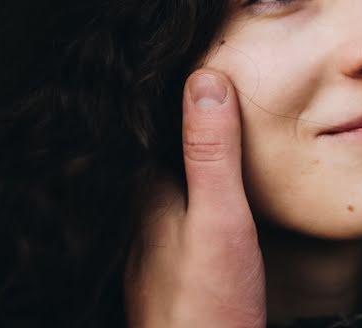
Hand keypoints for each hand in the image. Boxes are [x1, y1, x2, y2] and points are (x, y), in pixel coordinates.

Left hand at [125, 71, 265, 327]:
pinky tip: (213, 196)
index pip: (152, 130)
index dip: (171, 94)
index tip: (193, 62)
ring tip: (217, 130)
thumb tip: (204, 80)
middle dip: (183, 125)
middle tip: (213, 88)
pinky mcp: (168, 272)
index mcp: (148, 196)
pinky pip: (176, 216)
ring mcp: (151, 249)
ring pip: (167, 188)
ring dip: (189, 159)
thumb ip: (212, 154)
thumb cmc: (210, 299)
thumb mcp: (220, 217)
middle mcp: (141, 219)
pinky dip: (193, 193)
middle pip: (159, 157)